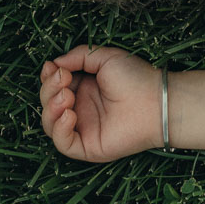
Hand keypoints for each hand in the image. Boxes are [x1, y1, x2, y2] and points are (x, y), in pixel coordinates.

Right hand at [40, 47, 163, 161]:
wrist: (156, 101)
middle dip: (49, 89)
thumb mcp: (104, 57)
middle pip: (48, 103)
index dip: (48, 77)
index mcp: (83, 88)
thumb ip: (78, 56)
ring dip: (51, 108)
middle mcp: (80, 109)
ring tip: (66, 95)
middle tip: (63, 79)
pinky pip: (63, 143)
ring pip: (50, 124)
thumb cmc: (135, 78)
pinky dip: (59, 129)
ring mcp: (83, 128)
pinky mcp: (87, 147)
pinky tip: (70, 114)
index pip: (53, 86)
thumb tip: (54, 63)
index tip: (52, 67)